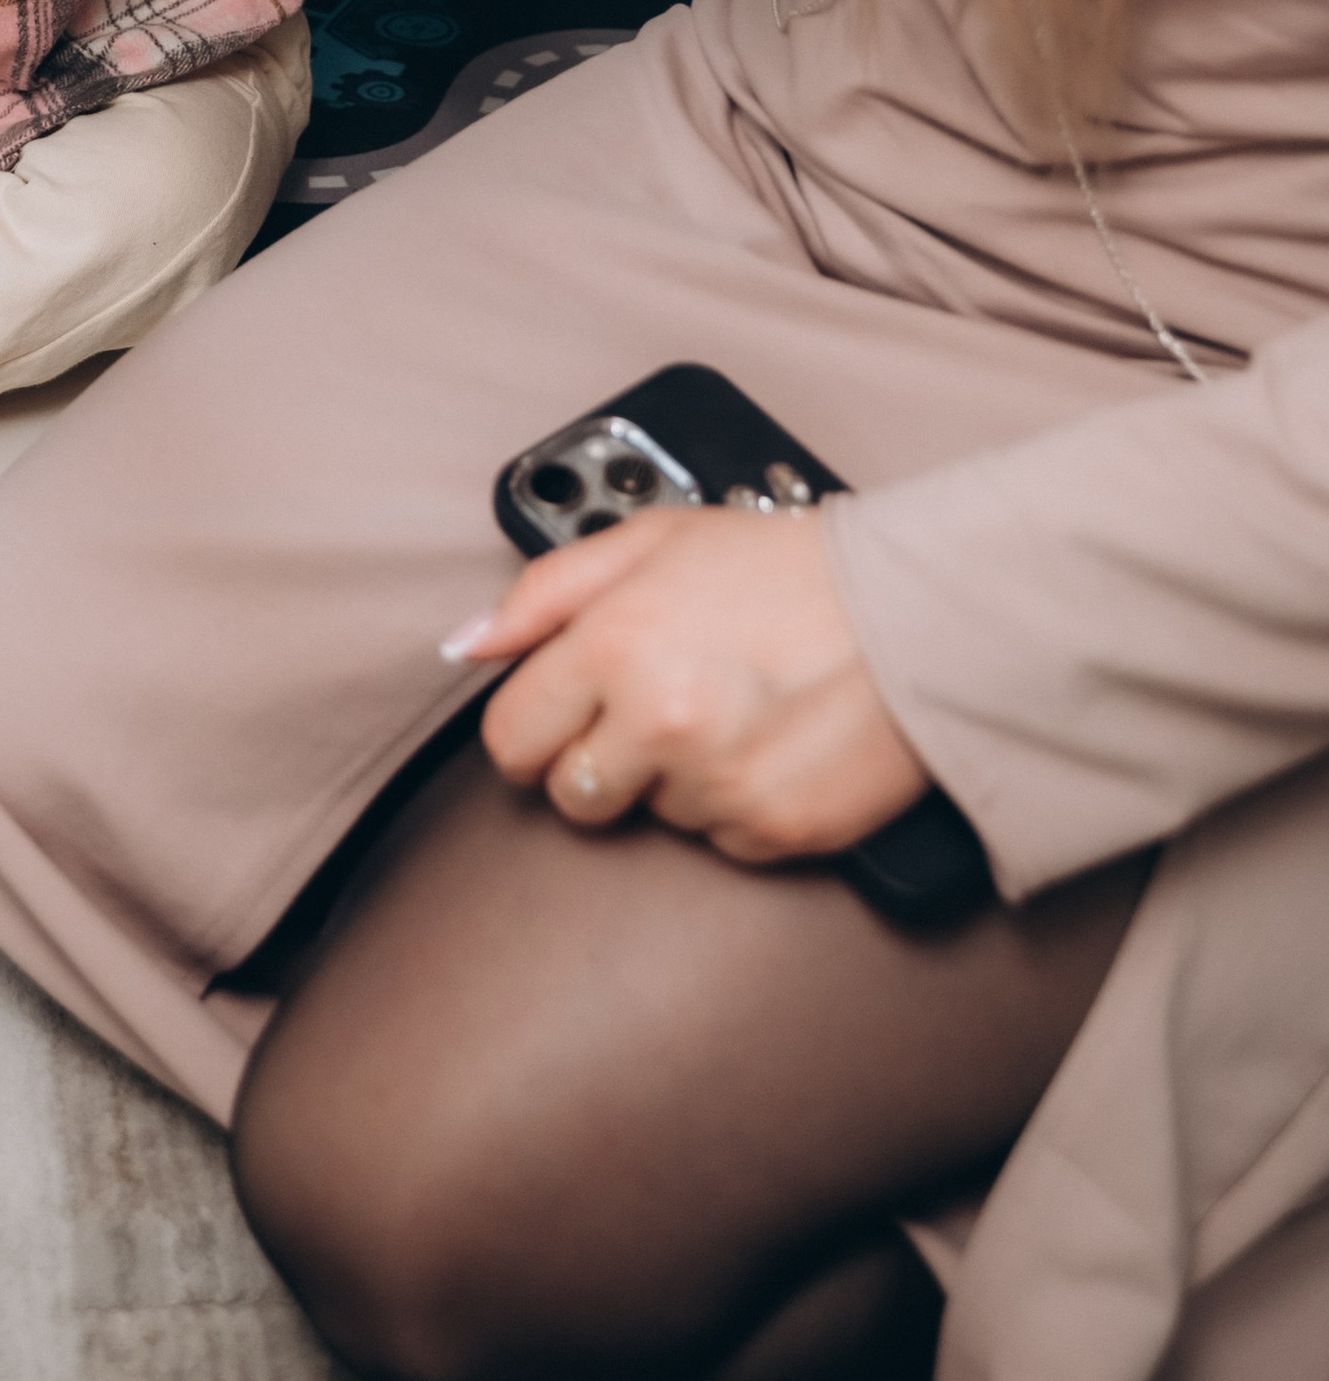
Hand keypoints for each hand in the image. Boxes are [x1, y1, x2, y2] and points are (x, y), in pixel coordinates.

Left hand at [444, 506, 932, 864]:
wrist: (915, 612)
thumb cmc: (782, 566)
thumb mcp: (653, 541)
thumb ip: (544, 592)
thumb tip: (465, 646)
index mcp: (613, 642)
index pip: (510, 738)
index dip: (535, 726)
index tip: (565, 714)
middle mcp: (658, 719)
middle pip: (570, 794)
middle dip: (597, 759)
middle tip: (654, 708)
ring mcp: (716, 782)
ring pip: (649, 816)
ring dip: (673, 777)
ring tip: (729, 710)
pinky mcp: (772, 830)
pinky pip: (717, 839)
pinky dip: (733, 803)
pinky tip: (768, 744)